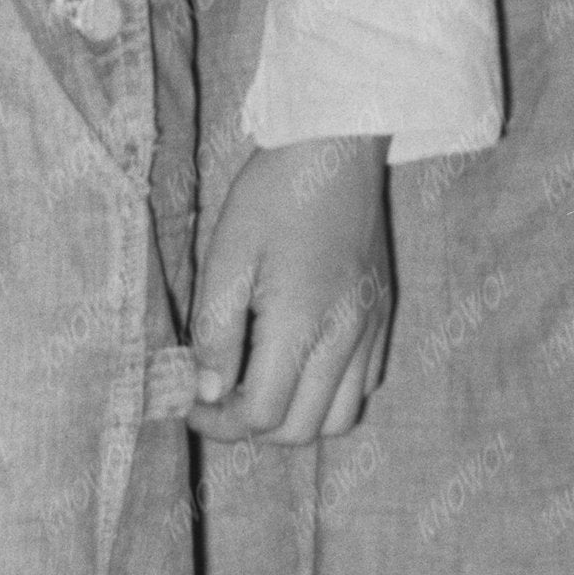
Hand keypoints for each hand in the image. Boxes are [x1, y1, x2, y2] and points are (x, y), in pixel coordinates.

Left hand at [185, 135, 395, 442]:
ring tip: (259, 385)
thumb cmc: (275, 193)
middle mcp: (347, 334)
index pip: (262, 414)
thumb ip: (214, 331)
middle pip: (300, 430)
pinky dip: (329, 394)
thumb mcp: (226, 255)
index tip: (190, 403)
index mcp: (304, 320)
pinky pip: (365, 385)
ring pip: (340, 418)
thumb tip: (208, 392)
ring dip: (295, 418)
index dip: (218, 423)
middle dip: (251, 428)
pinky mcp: (383, 313)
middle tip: (217, 398)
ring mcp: (371, 326)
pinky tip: (299, 361)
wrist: (337, 144)